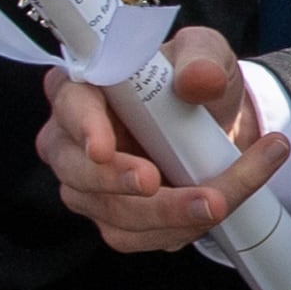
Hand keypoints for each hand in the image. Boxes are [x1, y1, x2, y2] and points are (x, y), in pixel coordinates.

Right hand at [37, 30, 288, 251]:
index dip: (82, 126)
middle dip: (117, 182)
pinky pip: (145, 236)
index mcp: (86, 88)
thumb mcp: (205, 53)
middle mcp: (76, 143)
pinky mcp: (120, 221)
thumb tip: (199, 79)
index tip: (101, 148)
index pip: (69, 103)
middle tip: (153, 181)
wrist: (218, 123)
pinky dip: (186, 225)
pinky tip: (222, 203)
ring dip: (167, 213)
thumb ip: (202, 58)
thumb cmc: (194, 81)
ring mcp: (93, 188)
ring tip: (218, 199)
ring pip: (114, 215)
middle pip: (77, 172)